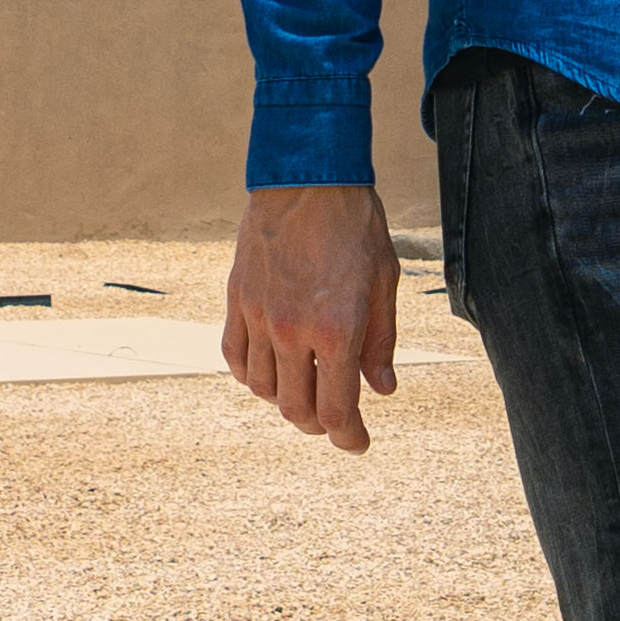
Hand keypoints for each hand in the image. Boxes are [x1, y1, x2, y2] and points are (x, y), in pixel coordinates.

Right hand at [225, 179, 401, 456]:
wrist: (308, 176)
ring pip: (263, 388)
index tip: (358, 444)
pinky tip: (270, 371)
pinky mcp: (238, 300)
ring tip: (305, 391)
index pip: (337, 408)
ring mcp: (259, 317)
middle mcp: (293, 331)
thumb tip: (382, 389)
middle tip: (335, 421)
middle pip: (296, 408)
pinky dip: (252, 375)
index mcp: (337, 329)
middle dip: (318, 425)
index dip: (348, 437)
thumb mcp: (384, 283)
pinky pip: (236, 357)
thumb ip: (380, 341)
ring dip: (285, 401)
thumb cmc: (355, 225)